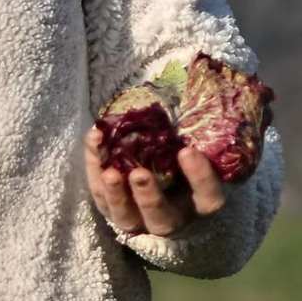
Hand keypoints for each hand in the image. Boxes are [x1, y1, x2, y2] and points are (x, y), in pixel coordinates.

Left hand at [84, 133, 234, 240]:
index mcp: (200, 203)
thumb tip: (204, 81)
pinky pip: (100, 197)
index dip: (200, 178)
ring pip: (126, 217)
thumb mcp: (198, 142)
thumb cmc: (186, 150)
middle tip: (139, 173)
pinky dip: (94, 170)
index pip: (208, 198)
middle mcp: (172, 217)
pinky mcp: (112, 209)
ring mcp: (139, 218)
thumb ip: (201, 127)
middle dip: (148, 197)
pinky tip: (94, 142)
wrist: (162, 168)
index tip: (188, 152)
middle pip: (162, 219)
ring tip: (109, 171)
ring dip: (116, 195)